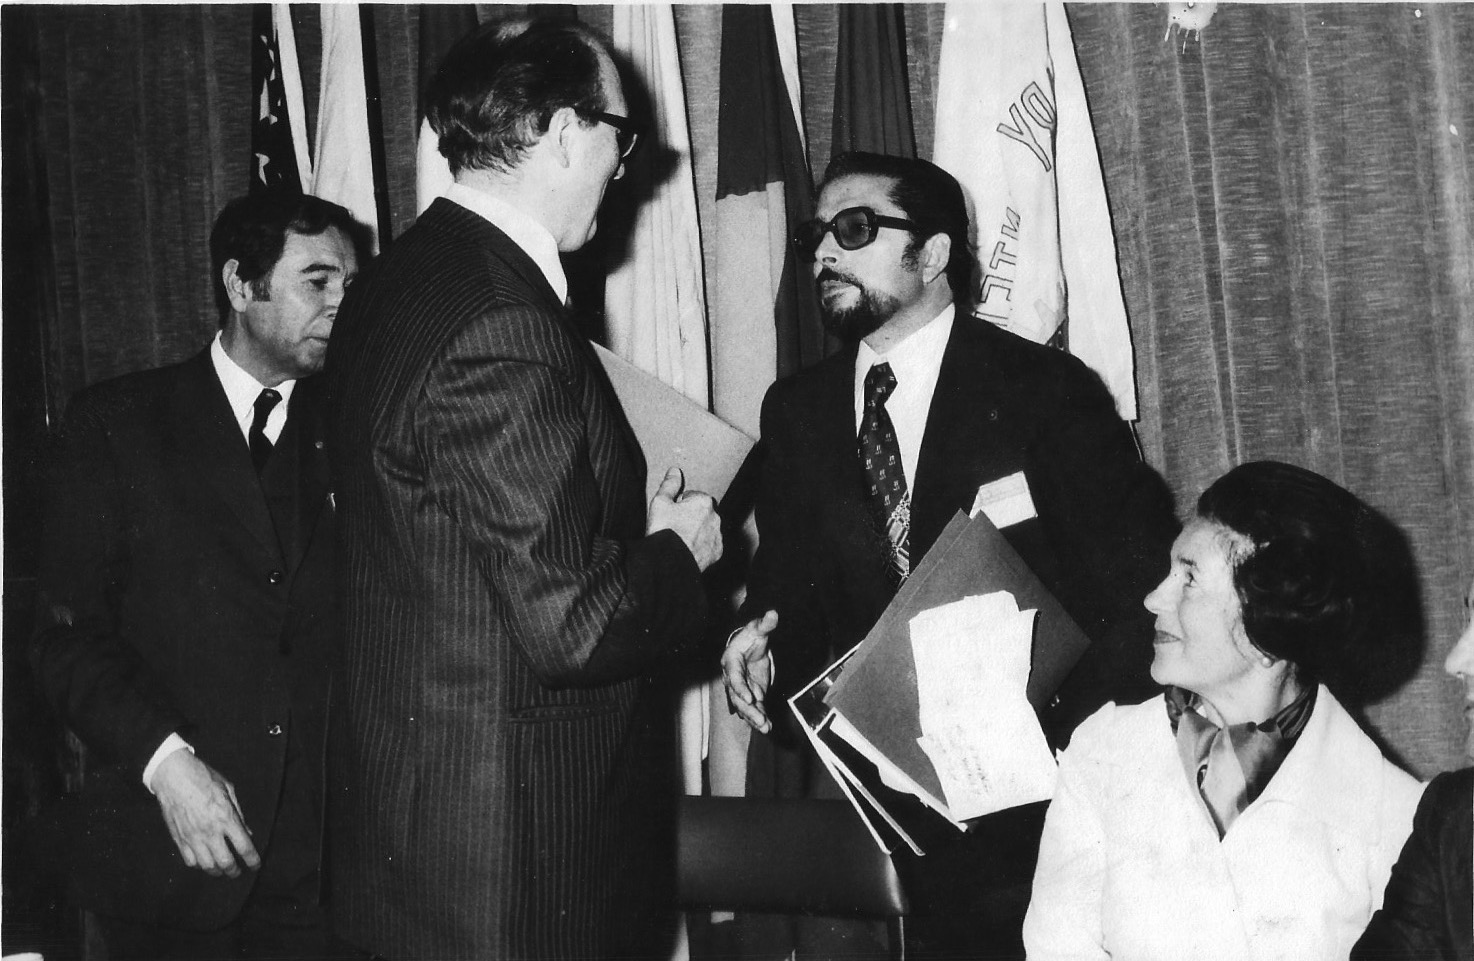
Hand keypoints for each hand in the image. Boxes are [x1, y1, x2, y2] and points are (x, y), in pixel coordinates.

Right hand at [150, 749, 259, 877]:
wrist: (174, 776)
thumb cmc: (204, 778)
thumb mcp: (229, 790)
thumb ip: (238, 813)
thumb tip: (247, 833)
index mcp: (226, 817)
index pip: (244, 847)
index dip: (252, 860)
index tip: (256, 865)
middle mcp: (210, 831)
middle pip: (225, 862)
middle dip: (234, 871)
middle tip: (237, 871)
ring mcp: (193, 836)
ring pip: (207, 866)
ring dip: (217, 871)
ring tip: (222, 870)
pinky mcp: (179, 838)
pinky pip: (190, 860)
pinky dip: (199, 865)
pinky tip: (204, 862)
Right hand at [647, 467, 722, 571]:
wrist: (670, 562)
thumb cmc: (664, 531)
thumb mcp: (660, 502)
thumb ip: (669, 484)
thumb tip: (675, 471)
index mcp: (704, 502)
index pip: (691, 497)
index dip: (678, 505)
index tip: (671, 514)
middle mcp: (716, 518)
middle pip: (700, 512)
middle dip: (690, 517)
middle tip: (673, 527)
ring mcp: (718, 536)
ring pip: (707, 528)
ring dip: (697, 531)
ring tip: (680, 540)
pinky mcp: (717, 552)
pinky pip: (710, 544)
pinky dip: (701, 546)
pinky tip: (688, 549)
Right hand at [722, 610, 777, 733]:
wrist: (749, 647)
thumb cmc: (750, 636)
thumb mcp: (757, 629)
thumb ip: (765, 623)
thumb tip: (773, 613)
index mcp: (731, 662)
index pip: (734, 677)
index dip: (740, 688)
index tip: (751, 698)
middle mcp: (732, 678)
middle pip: (738, 697)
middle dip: (749, 710)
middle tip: (761, 720)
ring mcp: (742, 689)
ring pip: (745, 706)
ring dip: (755, 718)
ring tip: (766, 728)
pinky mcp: (751, 694)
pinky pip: (754, 708)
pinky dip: (761, 717)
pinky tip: (769, 727)